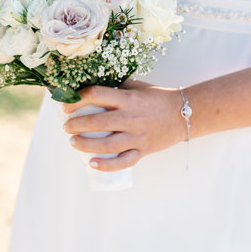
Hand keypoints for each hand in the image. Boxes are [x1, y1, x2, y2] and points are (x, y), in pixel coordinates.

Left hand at [63, 81, 184, 170]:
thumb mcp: (136, 86)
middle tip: (66, 126)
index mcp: (127, 98)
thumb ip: (116, 86)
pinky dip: (107, 165)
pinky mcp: (143, 150)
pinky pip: (123, 161)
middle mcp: (131, 117)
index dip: (77, 99)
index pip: (96, 95)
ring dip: (85, 144)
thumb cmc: (157, 98)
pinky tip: (92, 164)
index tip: (66, 105)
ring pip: (107, 144)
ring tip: (72, 142)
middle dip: (76, 124)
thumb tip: (90, 86)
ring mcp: (137, 136)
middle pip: (97, 122)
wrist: (184, 114)